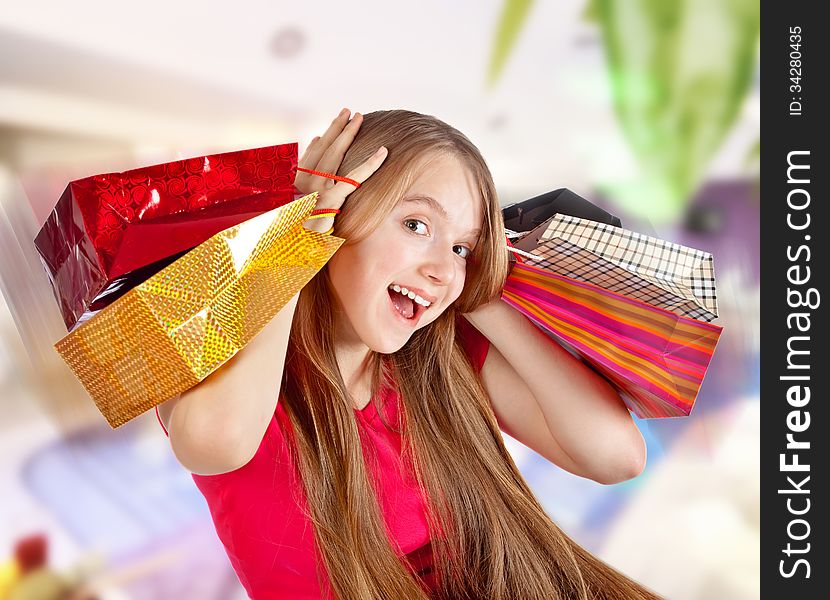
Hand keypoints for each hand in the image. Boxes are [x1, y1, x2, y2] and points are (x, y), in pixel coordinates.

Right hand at [297, 108, 387, 231]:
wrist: (289, 253)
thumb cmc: (295, 239)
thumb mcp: (296, 216)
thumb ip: (303, 192)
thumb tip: (312, 166)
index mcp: (294, 187)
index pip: (309, 158)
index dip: (320, 142)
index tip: (329, 131)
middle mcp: (304, 184)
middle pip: (323, 149)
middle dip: (337, 128)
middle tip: (349, 113)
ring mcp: (317, 190)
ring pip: (335, 154)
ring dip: (347, 133)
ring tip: (358, 118)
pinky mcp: (331, 199)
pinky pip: (354, 177)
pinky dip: (370, 163)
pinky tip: (383, 152)